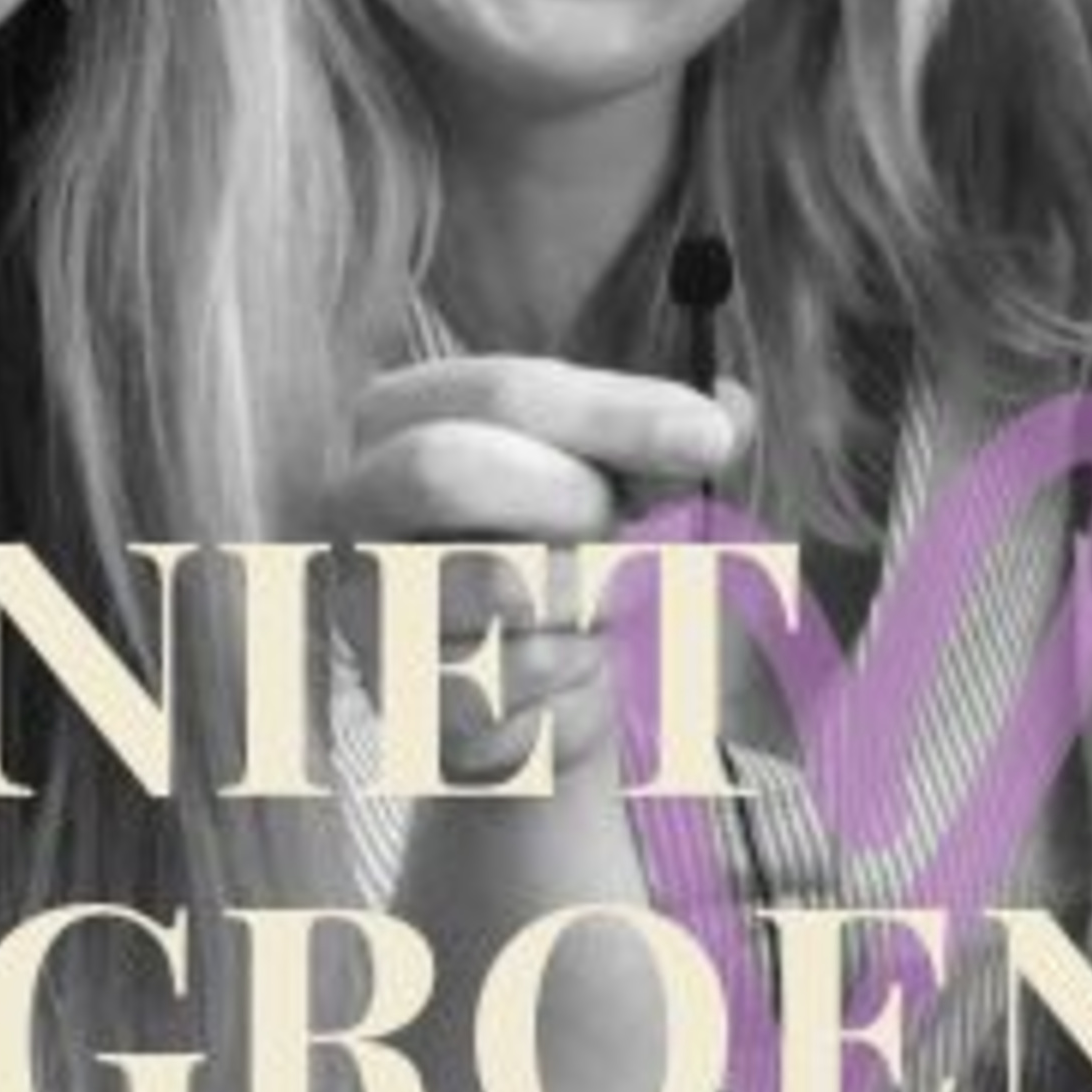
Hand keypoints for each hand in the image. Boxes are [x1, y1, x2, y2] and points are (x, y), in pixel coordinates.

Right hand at [331, 354, 746, 785]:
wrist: (524, 700)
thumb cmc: (563, 556)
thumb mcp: (619, 479)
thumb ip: (668, 439)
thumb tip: (733, 406)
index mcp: (402, 412)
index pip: (504, 391)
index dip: (617, 411)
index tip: (711, 437)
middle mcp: (357, 497)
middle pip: (445, 470)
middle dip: (566, 500)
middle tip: (618, 526)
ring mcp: (366, 598)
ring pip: (495, 582)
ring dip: (583, 595)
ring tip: (586, 604)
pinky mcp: (399, 691)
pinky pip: (513, 674)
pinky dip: (573, 670)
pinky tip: (563, 666)